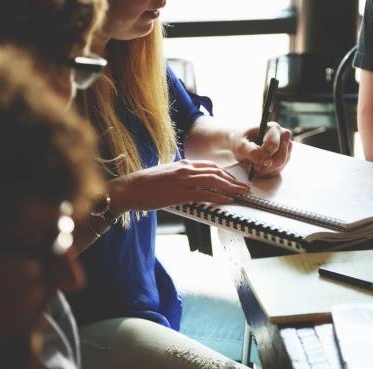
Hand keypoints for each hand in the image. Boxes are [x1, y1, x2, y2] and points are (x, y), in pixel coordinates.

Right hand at [108, 160, 249, 211]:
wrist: (128, 189)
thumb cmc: (144, 185)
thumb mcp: (166, 175)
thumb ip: (180, 177)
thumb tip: (191, 184)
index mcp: (182, 164)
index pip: (210, 166)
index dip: (225, 173)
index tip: (234, 180)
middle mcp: (185, 169)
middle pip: (216, 172)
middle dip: (233, 180)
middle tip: (244, 187)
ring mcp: (182, 180)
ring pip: (213, 181)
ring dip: (231, 187)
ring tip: (241, 194)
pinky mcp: (179, 193)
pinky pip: (204, 194)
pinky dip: (218, 196)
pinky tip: (227, 200)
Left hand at [231, 121, 292, 177]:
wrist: (241, 145)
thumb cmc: (240, 142)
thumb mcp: (241, 146)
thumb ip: (252, 152)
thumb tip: (265, 160)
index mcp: (273, 128)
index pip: (274, 145)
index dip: (264, 156)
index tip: (254, 163)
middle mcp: (283, 136)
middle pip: (280, 157)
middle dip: (266, 166)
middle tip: (254, 167)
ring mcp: (286, 148)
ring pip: (281, 165)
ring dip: (266, 170)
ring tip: (254, 166)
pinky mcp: (285, 158)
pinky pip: (279, 170)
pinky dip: (268, 173)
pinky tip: (260, 169)